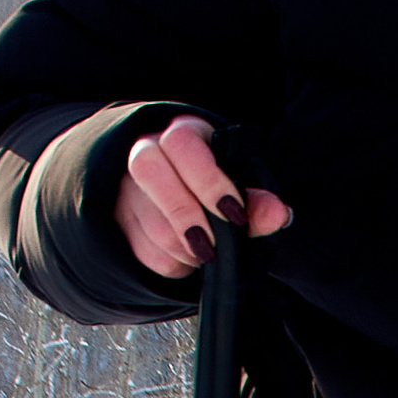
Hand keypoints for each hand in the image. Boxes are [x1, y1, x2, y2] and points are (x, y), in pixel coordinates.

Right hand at [115, 114, 290, 285]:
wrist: (183, 202)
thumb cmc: (218, 192)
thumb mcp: (241, 192)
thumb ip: (258, 204)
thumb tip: (278, 213)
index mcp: (184, 134)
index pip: (182, 143)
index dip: (208, 180)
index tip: (234, 214)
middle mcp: (146, 150)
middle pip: (148, 170)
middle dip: (185, 215)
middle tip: (212, 247)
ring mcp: (127, 185)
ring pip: (148, 218)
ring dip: (184, 247)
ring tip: (207, 253)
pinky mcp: (119, 219)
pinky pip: (142, 248)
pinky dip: (172, 263)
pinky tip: (187, 257)